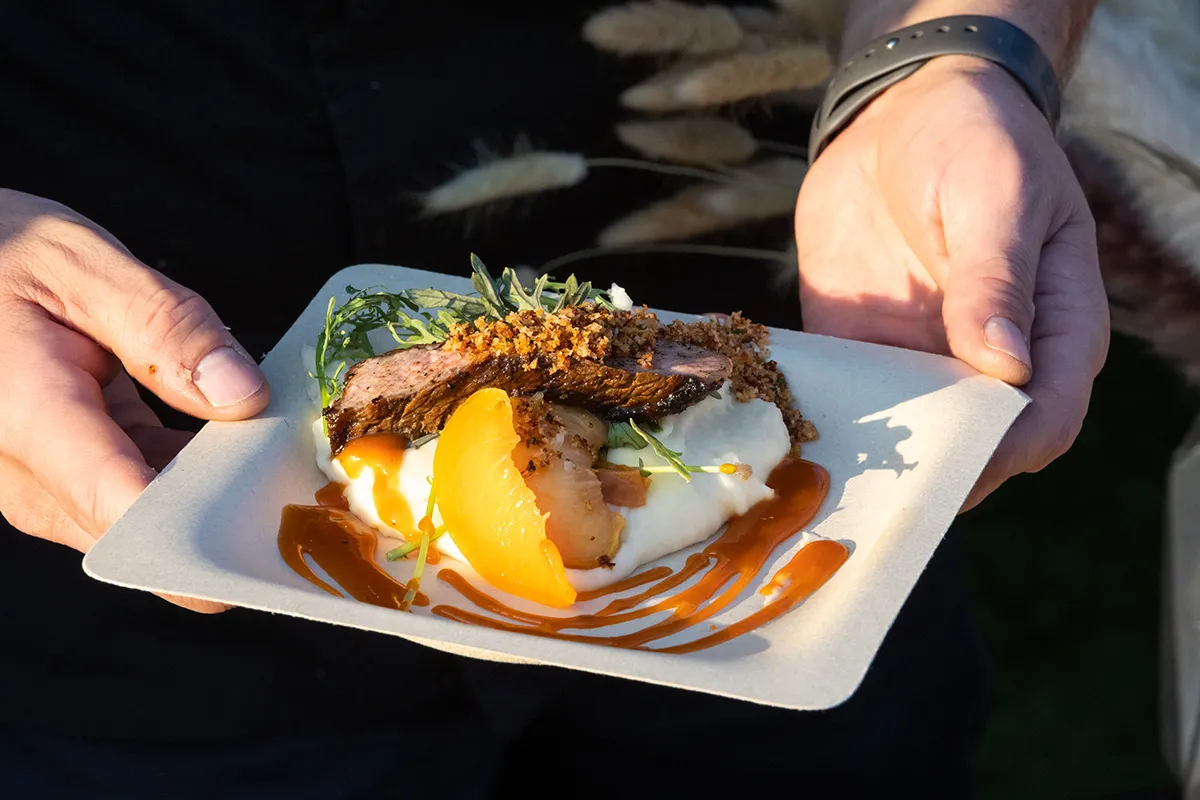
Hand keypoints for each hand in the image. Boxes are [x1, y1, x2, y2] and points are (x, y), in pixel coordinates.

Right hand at [0, 189, 269, 609]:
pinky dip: (195, 478)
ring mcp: (46, 483)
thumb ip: (164, 329)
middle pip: (147, 533)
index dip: (205, 546)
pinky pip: (140, 496)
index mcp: (28, 420)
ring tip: (298, 472)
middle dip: (233, 526)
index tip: (280, 546)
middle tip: (322, 505)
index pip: (125, 513)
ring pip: (149, 522)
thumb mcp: (80, 266)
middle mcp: (29, 475)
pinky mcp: (66, 475)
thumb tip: (243, 397)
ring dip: (220, 503)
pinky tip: (246, 450)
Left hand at [795, 57, 1108, 509]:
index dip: (1006, 448)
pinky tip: (788, 430)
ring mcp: (925, 355)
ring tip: (823, 479)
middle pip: (974, 444)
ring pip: (908, 435)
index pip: (1045, 417)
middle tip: (878, 487)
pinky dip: (824, 416)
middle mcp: (991, 357)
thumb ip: (995, 280)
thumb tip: (1006, 366)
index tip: (957, 460)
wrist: (903, 111)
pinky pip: (850, 396)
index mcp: (1052, 328)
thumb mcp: (996, 198)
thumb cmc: (975, 141)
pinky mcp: (865, 346)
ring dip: (873, 456)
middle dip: (932, 469)